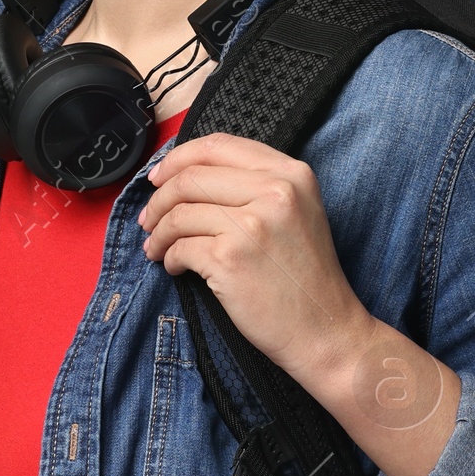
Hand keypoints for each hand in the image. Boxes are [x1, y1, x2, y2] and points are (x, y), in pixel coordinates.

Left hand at [139, 133, 460, 475]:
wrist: (326, 330)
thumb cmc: (305, 276)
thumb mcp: (296, 212)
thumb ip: (255, 184)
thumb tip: (186, 173)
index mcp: (291, 173)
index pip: (218, 145)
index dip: (179, 158)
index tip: (160, 177)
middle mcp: (274, 192)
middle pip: (191, 177)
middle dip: (159, 198)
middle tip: (149, 218)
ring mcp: (252, 225)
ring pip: (179, 213)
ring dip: (158, 232)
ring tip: (157, 248)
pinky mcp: (230, 259)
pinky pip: (180, 248)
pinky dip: (170, 258)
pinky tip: (176, 267)